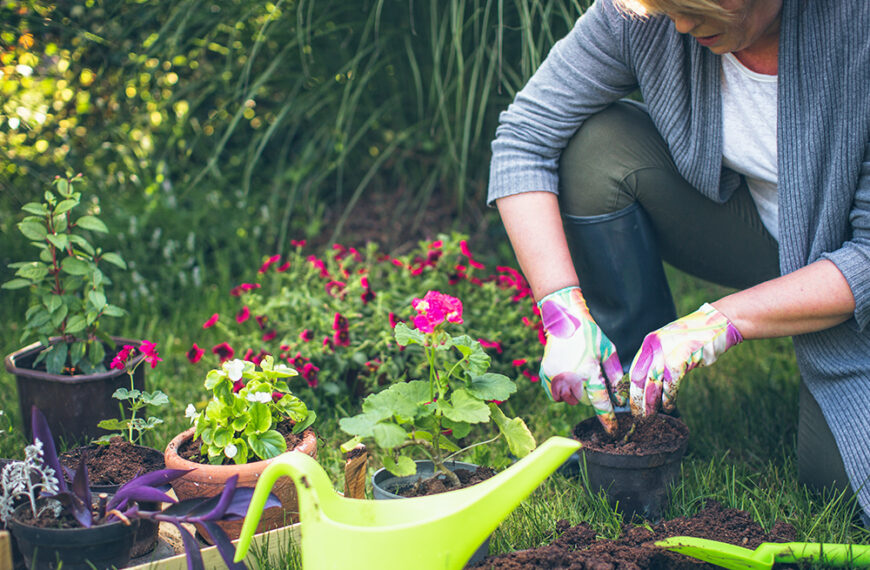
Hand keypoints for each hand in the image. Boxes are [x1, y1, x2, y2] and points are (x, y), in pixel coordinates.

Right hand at [538, 287, 623, 433]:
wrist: (564, 320)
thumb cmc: (590, 335)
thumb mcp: (608, 351)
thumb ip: (615, 376)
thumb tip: (620, 399)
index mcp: (589, 370)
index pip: (600, 402)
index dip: (607, 418)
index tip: (612, 431)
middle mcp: (571, 376)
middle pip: (584, 401)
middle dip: (590, 395)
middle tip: (590, 379)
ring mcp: (555, 376)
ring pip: (569, 400)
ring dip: (576, 394)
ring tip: (577, 376)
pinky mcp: (545, 375)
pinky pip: (555, 395)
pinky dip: (561, 392)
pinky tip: (565, 377)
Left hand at [629, 303, 742, 415]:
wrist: (718, 323)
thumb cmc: (694, 338)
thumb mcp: (670, 344)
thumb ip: (658, 358)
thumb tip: (647, 382)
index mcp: (649, 343)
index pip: (633, 370)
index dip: (630, 389)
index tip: (629, 404)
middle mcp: (655, 346)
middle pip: (639, 378)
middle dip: (637, 400)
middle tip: (638, 416)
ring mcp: (667, 352)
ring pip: (653, 383)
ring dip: (651, 403)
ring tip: (650, 417)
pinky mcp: (682, 358)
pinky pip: (671, 384)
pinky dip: (669, 398)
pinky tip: (668, 407)